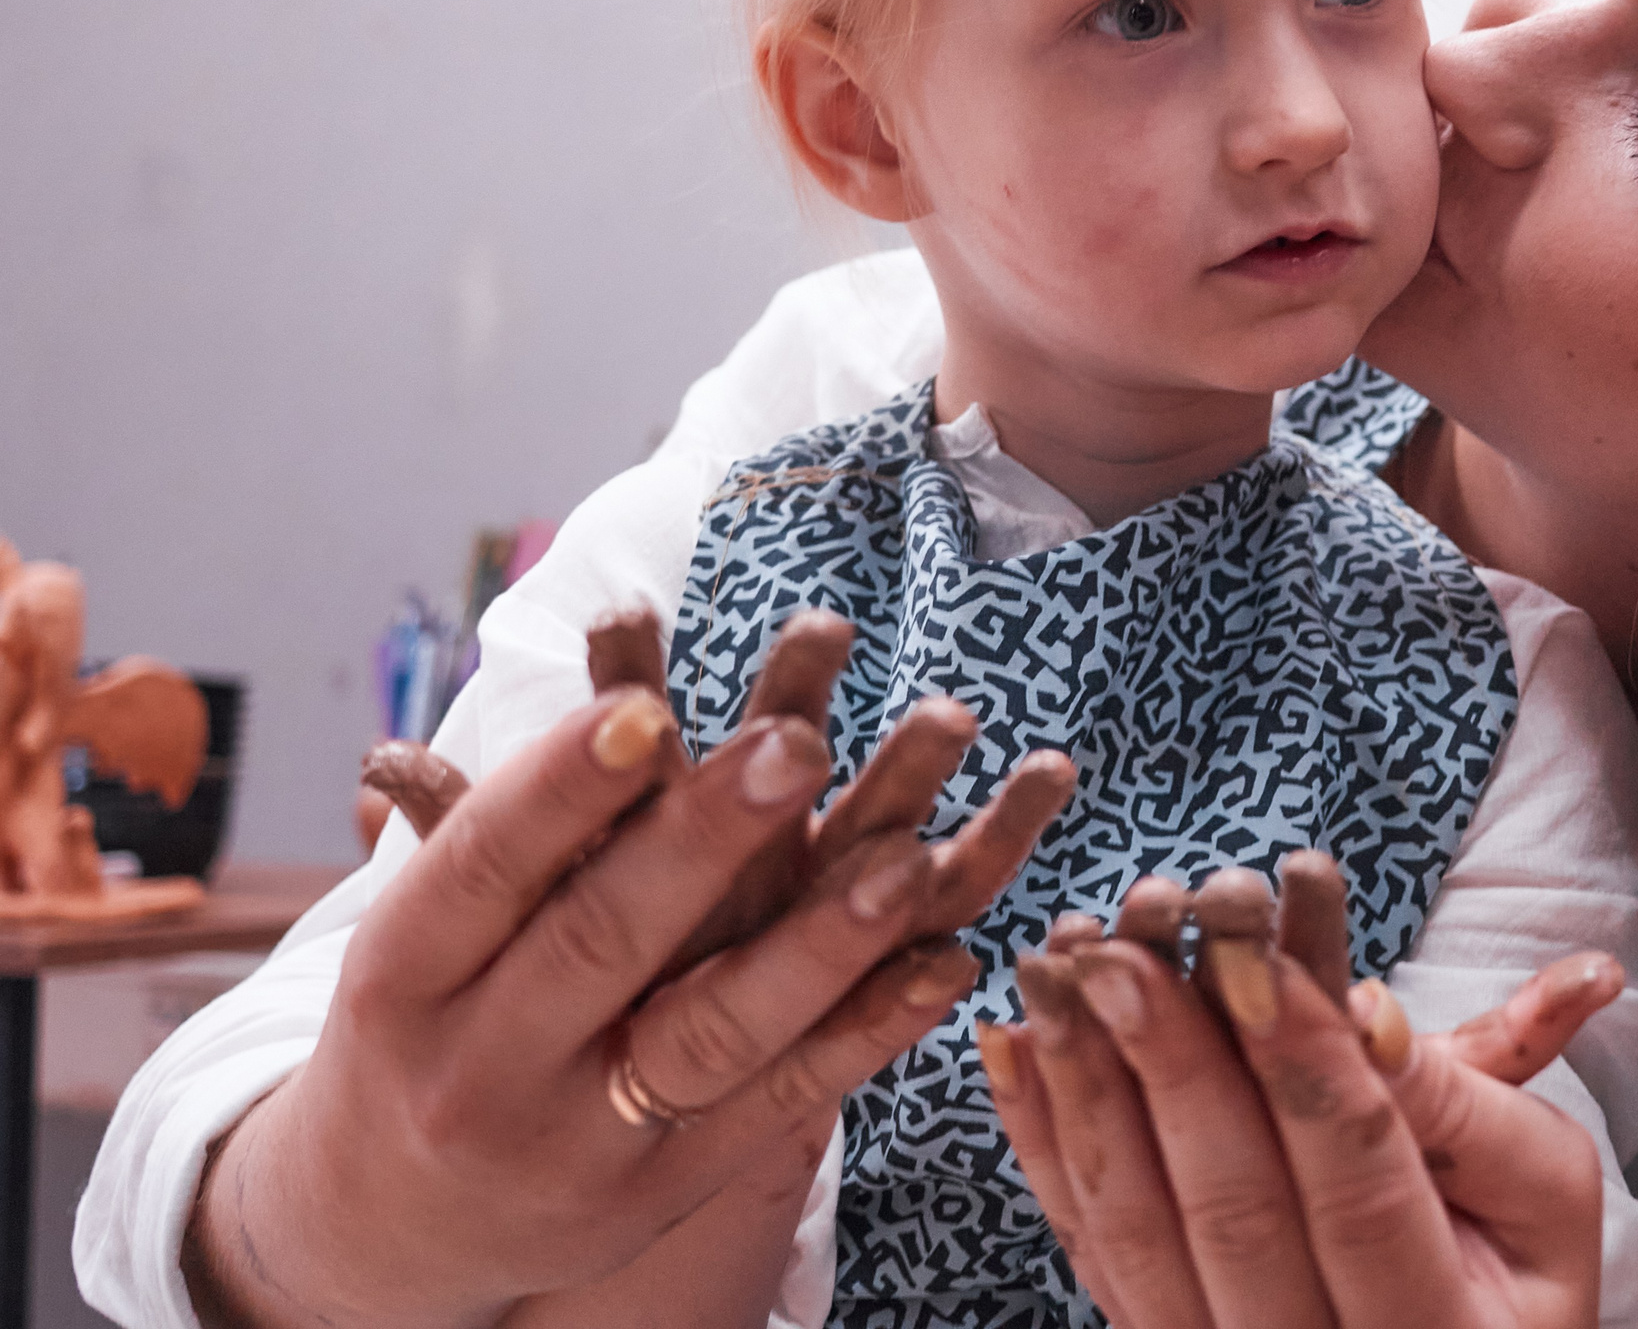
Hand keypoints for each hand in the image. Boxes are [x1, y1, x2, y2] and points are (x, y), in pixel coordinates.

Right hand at [185, 619, 1075, 1328]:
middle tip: (798, 743)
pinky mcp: (665, 1188)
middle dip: (705, 841)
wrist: (390, 1232)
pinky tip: (945, 962)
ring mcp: (579, 1138)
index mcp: (401, 976)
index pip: (483, 866)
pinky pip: (780, 1099)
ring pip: (710, 1033)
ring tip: (905, 859)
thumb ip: (476, 830)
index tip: (641, 707)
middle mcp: (482, 1065)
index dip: (562, 789)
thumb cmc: (423, 1026)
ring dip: (819, 943)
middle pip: (601, 939)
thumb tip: (463, 729)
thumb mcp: (412, 938)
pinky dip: (867, 1029)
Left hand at [983, 857, 1621, 1328]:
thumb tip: (1364, 1010)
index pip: (1363, 1194)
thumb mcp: (1543, 1186)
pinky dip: (1043, 1137)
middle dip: (1172, 1063)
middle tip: (1123, 948)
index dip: (1305, 1068)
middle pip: (1234, 1211)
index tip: (1250, 950)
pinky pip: (1086, 1244)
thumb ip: (1466, 1104)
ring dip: (1088, 1085)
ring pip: (1138, 1233)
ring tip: (1060, 966)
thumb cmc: (1514, 1257)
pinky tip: (1016, 1040)